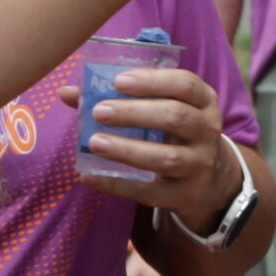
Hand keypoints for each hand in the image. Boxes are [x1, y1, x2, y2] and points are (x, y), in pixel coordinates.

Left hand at [77, 66, 241, 235]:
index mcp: (203, 101)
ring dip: (128, 149)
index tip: (119, 81)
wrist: (208, 178)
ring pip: (167, 157)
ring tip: (95, 142)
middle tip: (99, 111)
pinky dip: (117, 185)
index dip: (153, 81)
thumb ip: (120, 96)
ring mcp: (199, 164)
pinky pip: (149, 192)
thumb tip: (67, 92)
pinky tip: (89, 176)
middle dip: (134, 113)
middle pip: (174, 117)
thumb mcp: (162, 108)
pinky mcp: (184, 194)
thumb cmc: (174, 132)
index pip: (185, 84)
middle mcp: (207, 131)